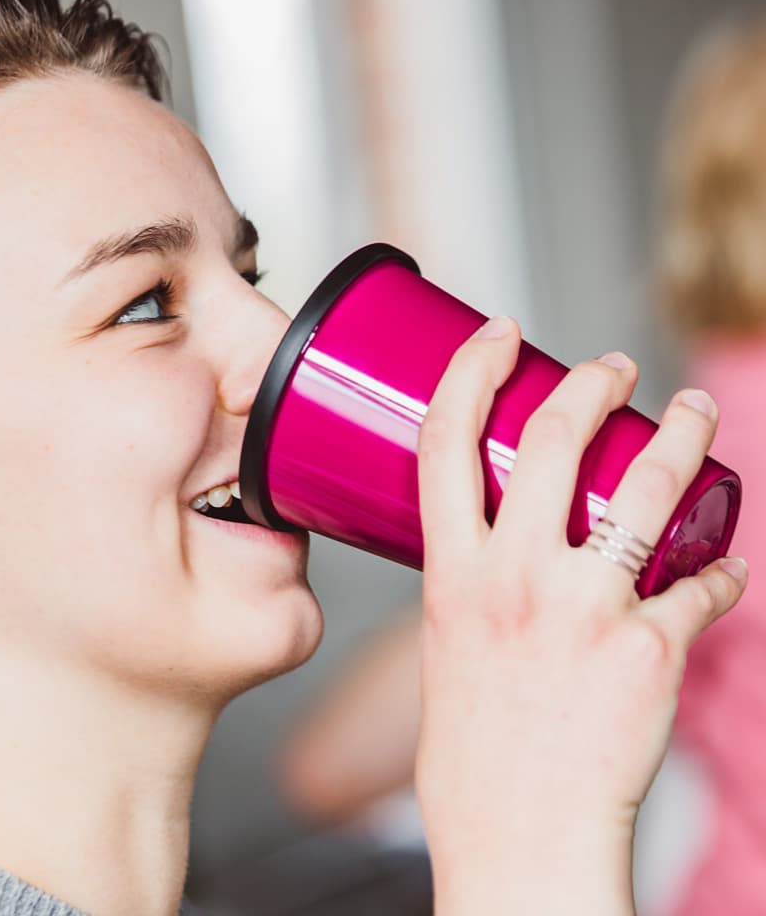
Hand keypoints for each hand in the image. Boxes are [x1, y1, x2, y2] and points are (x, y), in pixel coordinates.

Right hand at [414, 316, 746, 915]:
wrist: (518, 832)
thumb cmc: (474, 748)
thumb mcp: (449, 642)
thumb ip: (478, 582)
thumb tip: (512, 550)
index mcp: (452, 573)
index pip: (445, 443)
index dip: (470, 373)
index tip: (495, 335)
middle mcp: (515, 578)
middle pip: (553, 439)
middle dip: (591, 382)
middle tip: (613, 366)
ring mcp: (584, 610)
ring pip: (644, 488)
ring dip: (680, 437)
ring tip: (692, 414)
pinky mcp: (649, 650)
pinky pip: (701, 586)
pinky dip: (719, 568)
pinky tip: (723, 565)